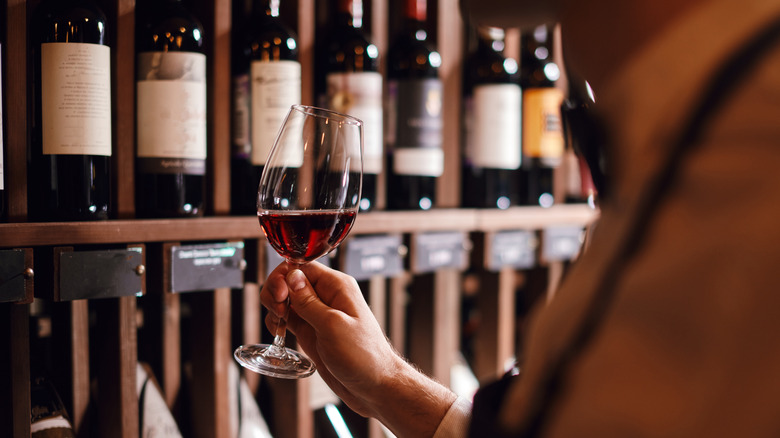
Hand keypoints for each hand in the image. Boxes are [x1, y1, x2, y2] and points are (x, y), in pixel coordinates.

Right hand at [260, 261, 405, 417]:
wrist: (373, 386)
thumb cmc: (364, 357)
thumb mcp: (333, 326)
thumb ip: (309, 301)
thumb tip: (292, 276)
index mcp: (337, 287)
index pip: (303, 267)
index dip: (285, 276)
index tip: (280, 295)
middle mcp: (327, 297)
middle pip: (290, 280)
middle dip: (276, 290)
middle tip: (277, 309)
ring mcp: (317, 315)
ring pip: (286, 298)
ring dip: (274, 306)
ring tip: (278, 321)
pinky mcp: (311, 331)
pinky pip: (288, 318)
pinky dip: (277, 321)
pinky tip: (278, 331)